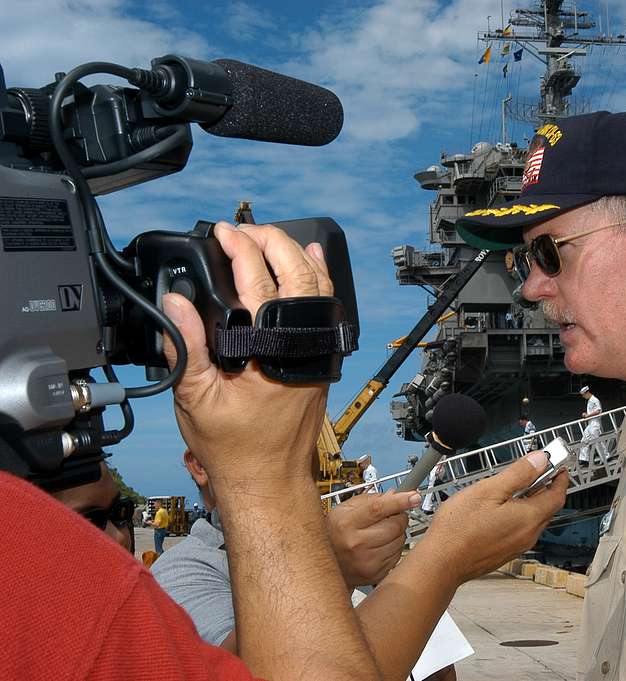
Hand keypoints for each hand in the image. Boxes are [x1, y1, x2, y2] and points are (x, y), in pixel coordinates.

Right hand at [162, 223, 333, 490]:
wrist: (269, 479)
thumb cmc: (235, 447)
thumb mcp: (195, 398)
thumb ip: (185, 346)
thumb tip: (175, 302)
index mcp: (269, 352)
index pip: (257, 283)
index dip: (239, 250)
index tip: (222, 232)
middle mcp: (302, 347)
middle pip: (297, 274)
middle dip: (271, 242)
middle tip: (243, 230)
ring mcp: (318, 351)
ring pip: (317, 287)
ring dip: (295, 255)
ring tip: (270, 236)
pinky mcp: (322, 358)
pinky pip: (326, 307)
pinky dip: (317, 279)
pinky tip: (310, 261)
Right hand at [328, 490, 419, 586]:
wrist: (323, 563)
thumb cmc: (334, 534)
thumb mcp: (344, 510)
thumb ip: (370, 499)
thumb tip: (395, 494)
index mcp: (346, 523)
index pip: (378, 508)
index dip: (399, 501)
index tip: (414, 496)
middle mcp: (356, 543)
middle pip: (395, 525)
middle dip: (399, 518)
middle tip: (391, 517)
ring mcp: (366, 561)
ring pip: (400, 540)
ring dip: (397, 534)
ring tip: (380, 533)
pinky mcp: (375, 574)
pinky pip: (398, 556)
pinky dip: (394, 548)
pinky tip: (380, 547)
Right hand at [420, 451, 566, 583]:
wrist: (441, 562)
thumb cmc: (459, 529)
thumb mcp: (489, 490)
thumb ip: (518, 474)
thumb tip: (540, 460)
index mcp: (528, 518)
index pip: (557, 495)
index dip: (560, 477)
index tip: (558, 465)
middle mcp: (527, 535)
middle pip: (547, 507)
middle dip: (545, 487)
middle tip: (534, 471)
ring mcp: (517, 546)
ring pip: (533, 519)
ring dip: (530, 501)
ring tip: (513, 487)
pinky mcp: (505, 553)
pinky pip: (520, 530)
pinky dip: (519, 515)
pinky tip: (500, 508)